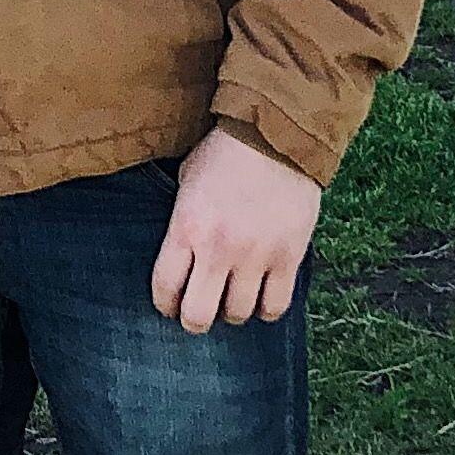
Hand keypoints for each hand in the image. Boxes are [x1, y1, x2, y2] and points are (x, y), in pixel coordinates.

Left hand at [150, 126, 322, 332]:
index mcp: (187, 227)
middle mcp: (219, 248)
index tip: (170, 304)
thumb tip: (182, 260)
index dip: (165, 304)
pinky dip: (266, 308)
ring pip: (238, 314)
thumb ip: (183, 224)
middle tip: (199, 310)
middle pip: (197, 315)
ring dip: (232, 309)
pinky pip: (276, 306)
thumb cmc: (224, 154)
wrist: (275, 134)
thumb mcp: (187, 182)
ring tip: (234, 295)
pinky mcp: (289, 256)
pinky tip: (262, 294)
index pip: (165, 288)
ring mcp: (256, 255)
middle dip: (194, 319)